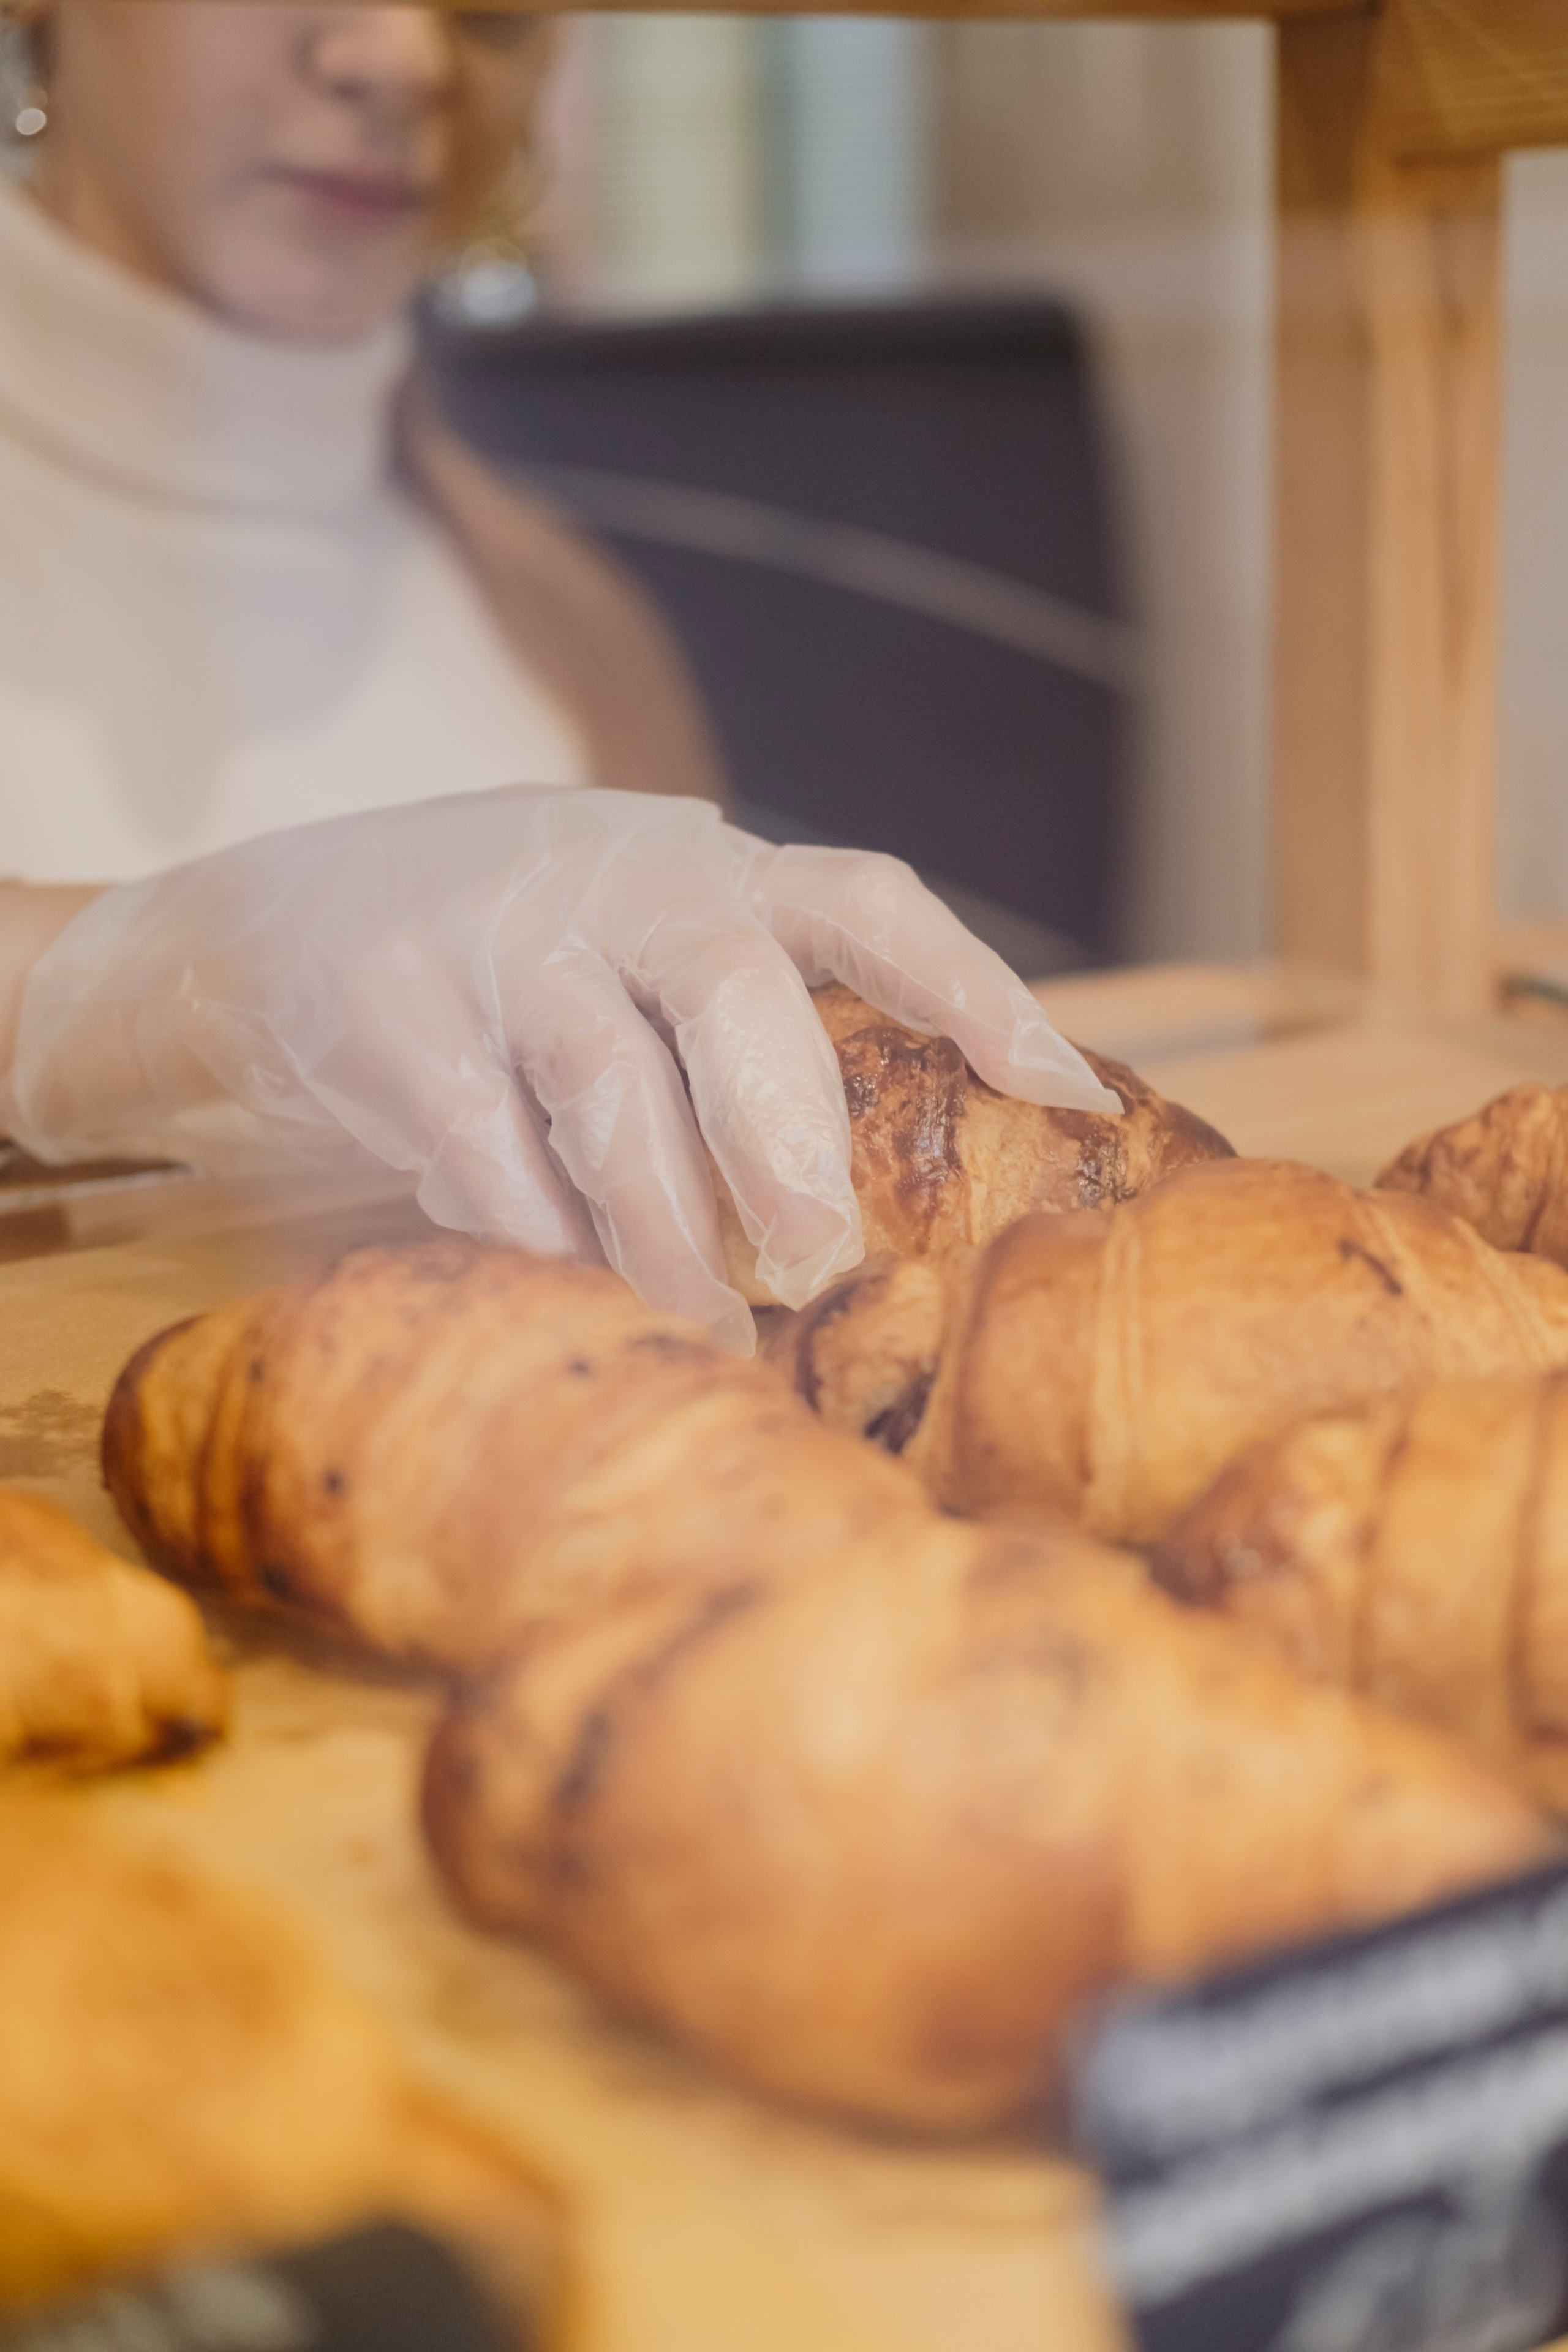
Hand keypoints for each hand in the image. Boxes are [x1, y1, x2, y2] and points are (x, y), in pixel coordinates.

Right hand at [0, 789, 1118, 1348]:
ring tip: (710, 1327)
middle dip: (787, 1136)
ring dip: (665, 1231)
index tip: (1064, 1091)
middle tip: (824, 1261)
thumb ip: (742, 1041)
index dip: (976, 987)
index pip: (868, 902)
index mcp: (709, 869)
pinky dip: (535, 1235)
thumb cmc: (512, 971)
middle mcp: (615, 882)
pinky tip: (569, 1293)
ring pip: (608, 1089)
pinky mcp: (384, 1009)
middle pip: (733, 987)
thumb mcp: (637, 957)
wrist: (266, 926)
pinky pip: (482, 1149)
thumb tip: (877, 1221)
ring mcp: (491, 934)